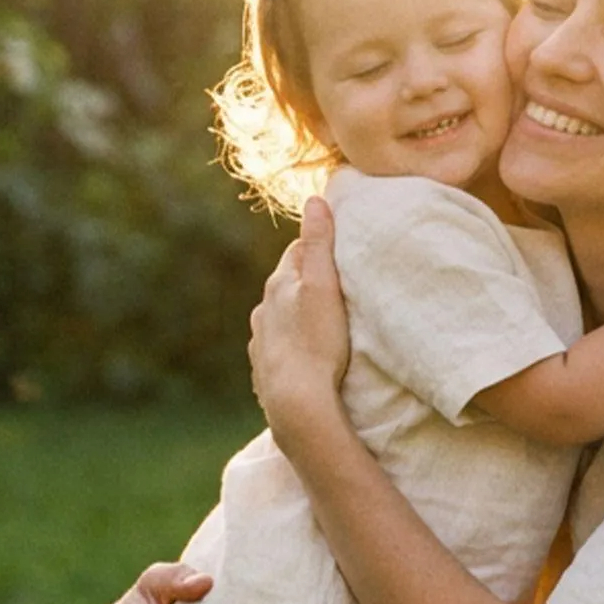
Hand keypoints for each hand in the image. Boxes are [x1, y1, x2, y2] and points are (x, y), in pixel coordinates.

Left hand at [249, 195, 352, 453]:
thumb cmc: (316, 342)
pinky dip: (293, 346)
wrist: (296, 403)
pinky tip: (306, 357)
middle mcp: (263, 310)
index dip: (319, 248)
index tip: (341, 251)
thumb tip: (315, 199)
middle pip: (288, 285)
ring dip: (298, 316)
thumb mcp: (323, 285)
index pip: (298, 251)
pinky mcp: (265, 371)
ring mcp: (262, 342)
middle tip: (338, 287)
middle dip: (308, 282)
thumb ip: (319, 243)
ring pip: (281, 318)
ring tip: (324, 325)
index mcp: (278, 284)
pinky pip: (280, 350)